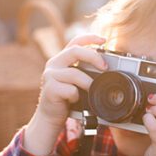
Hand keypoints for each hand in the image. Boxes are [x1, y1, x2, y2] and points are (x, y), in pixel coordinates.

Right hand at [23, 34, 106, 155]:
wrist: (49, 117)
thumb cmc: (65, 99)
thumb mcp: (74, 82)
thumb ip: (83, 72)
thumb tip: (106, 68)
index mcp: (61, 59)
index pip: (75, 41)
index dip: (90, 38)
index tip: (103, 40)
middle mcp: (53, 64)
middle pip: (75, 51)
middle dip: (93, 57)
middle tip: (105, 67)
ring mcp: (50, 76)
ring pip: (75, 73)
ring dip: (88, 83)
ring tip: (92, 90)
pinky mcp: (50, 89)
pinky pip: (71, 90)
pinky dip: (77, 96)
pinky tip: (74, 101)